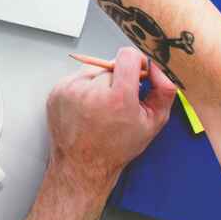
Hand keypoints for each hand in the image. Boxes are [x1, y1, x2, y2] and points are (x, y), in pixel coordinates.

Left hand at [46, 46, 175, 187]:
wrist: (83, 163)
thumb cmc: (118, 146)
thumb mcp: (152, 123)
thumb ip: (163, 92)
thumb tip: (157, 68)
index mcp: (118, 98)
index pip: (127, 56)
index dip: (137, 61)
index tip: (138, 72)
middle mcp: (91, 90)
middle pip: (111, 66)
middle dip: (118, 80)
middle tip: (118, 101)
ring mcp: (70, 89)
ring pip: (92, 71)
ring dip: (100, 83)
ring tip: (101, 107)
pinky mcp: (57, 90)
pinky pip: (76, 79)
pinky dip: (84, 88)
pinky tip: (87, 108)